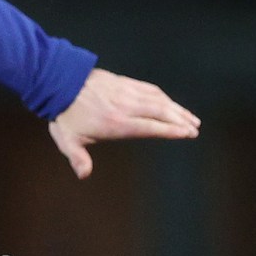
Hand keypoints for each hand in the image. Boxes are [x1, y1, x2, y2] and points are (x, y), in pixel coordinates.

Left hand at [47, 68, 201, 178]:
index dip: (170, 130)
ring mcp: (127, 92)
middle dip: (181, 120)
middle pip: (161, 111)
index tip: (187, 133)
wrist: (59, 80)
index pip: (150, 127)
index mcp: (116, 122)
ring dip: (177, 109)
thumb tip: (84, 175)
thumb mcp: (68, 139)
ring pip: (159, 100)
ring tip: (192, 119)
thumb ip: (78, 158)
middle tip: (195, 129)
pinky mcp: (126, 83)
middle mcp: (126, 106)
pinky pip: (151, 90)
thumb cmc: (65, 113)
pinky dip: (165, 98)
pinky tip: (172, 104)